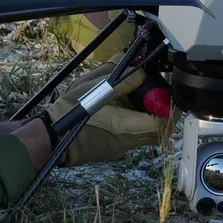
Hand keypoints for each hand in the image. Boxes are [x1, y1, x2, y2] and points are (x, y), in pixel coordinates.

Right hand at [45, 59, 172, 166]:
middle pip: (161, 132)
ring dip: (152, 117)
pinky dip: (139, 121)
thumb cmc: (69, 108)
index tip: (168, 92)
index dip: (169, 107)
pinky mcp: (117, 148)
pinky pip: (137, 135)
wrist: (53, 134)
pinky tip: (126, 107)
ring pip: (150, 135)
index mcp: (120, 125)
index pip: (159, 123)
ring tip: (141, 98)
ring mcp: (122, 147)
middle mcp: (126, 140)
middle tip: (159, 94)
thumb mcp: (91, 84)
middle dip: (164, 112)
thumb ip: (119, 78)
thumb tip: (141, 74)